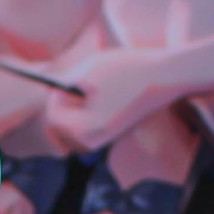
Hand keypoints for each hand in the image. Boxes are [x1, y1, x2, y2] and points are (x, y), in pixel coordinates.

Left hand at [45, 47, 174, 153]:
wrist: (164, 78)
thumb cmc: (126, 70)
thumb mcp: (88, 70)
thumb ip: (64, 83)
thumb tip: (50, 91)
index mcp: (84, 129)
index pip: (53, 115)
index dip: (57, 92)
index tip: (68, 78)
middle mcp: (91, 142)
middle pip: (60, 123)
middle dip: (66, 101)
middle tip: (85, 83)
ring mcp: (101, 141)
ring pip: (72, 123)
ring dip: (77, 104)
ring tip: (98, 88)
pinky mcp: (110, 136)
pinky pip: (86, 124)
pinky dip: (89, 109)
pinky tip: (106, 96)